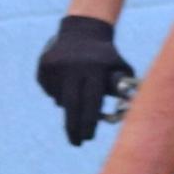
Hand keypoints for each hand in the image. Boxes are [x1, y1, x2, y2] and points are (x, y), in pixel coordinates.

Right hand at [35, 14, 134, 145]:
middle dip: (73, 128)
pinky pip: (49, 90)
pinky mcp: (44, 65)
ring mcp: (56, 65)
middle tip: (76, 143)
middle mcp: (73, 67)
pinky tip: (66, 80)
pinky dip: (57, 93)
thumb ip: (124, 89)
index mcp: (95, 68)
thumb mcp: (120, 68)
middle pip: (71, 106)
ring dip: (68, 104)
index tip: (88, 138)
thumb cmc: (107, 57)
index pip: (90, 102)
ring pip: (60, 99)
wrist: (83, 30)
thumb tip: (129, 113)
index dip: (88, 123)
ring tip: (78, 90)